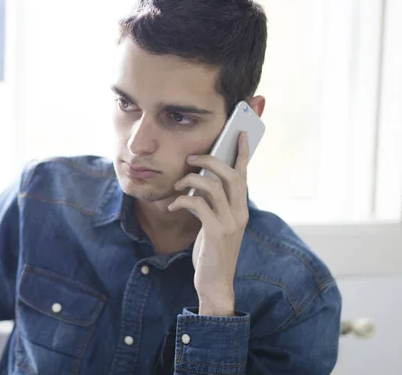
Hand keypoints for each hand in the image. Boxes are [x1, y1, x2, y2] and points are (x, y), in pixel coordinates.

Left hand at [167, 132, 249, 316]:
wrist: (215, 283)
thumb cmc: (212, 252)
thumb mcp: (216, 225)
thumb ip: (214, 205)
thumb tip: (200, 182)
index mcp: (241, 209)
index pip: (245, 175)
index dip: (242, 154)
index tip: (240, 134)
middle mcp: (240, 213)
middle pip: (230, 175)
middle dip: (210, 161)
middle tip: (191, 158)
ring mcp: (230, 223)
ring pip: (214, 186)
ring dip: (192, 180)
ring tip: (177, 184)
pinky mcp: (216, 232)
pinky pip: (198, 204)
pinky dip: (183, 200)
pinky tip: (172, 205)